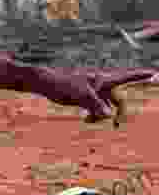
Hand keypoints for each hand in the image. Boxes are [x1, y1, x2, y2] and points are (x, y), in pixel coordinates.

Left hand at [42, 68, 156, 126]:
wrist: (46, 84)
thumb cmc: (62, 84)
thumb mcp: (80, 94)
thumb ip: (96, 104)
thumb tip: (108, 116)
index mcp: (102, 79)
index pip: (126, 77)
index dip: (141, 76)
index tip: (155, 74)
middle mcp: (100, 85)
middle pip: (120, 98)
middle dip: (122, 109)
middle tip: (121, 119)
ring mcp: (94, 93)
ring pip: (107, 107)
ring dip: (103, 115)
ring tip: (94, 120)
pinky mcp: (86, 99)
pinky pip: (97, 110)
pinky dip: (95, 116)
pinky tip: (87, 119)